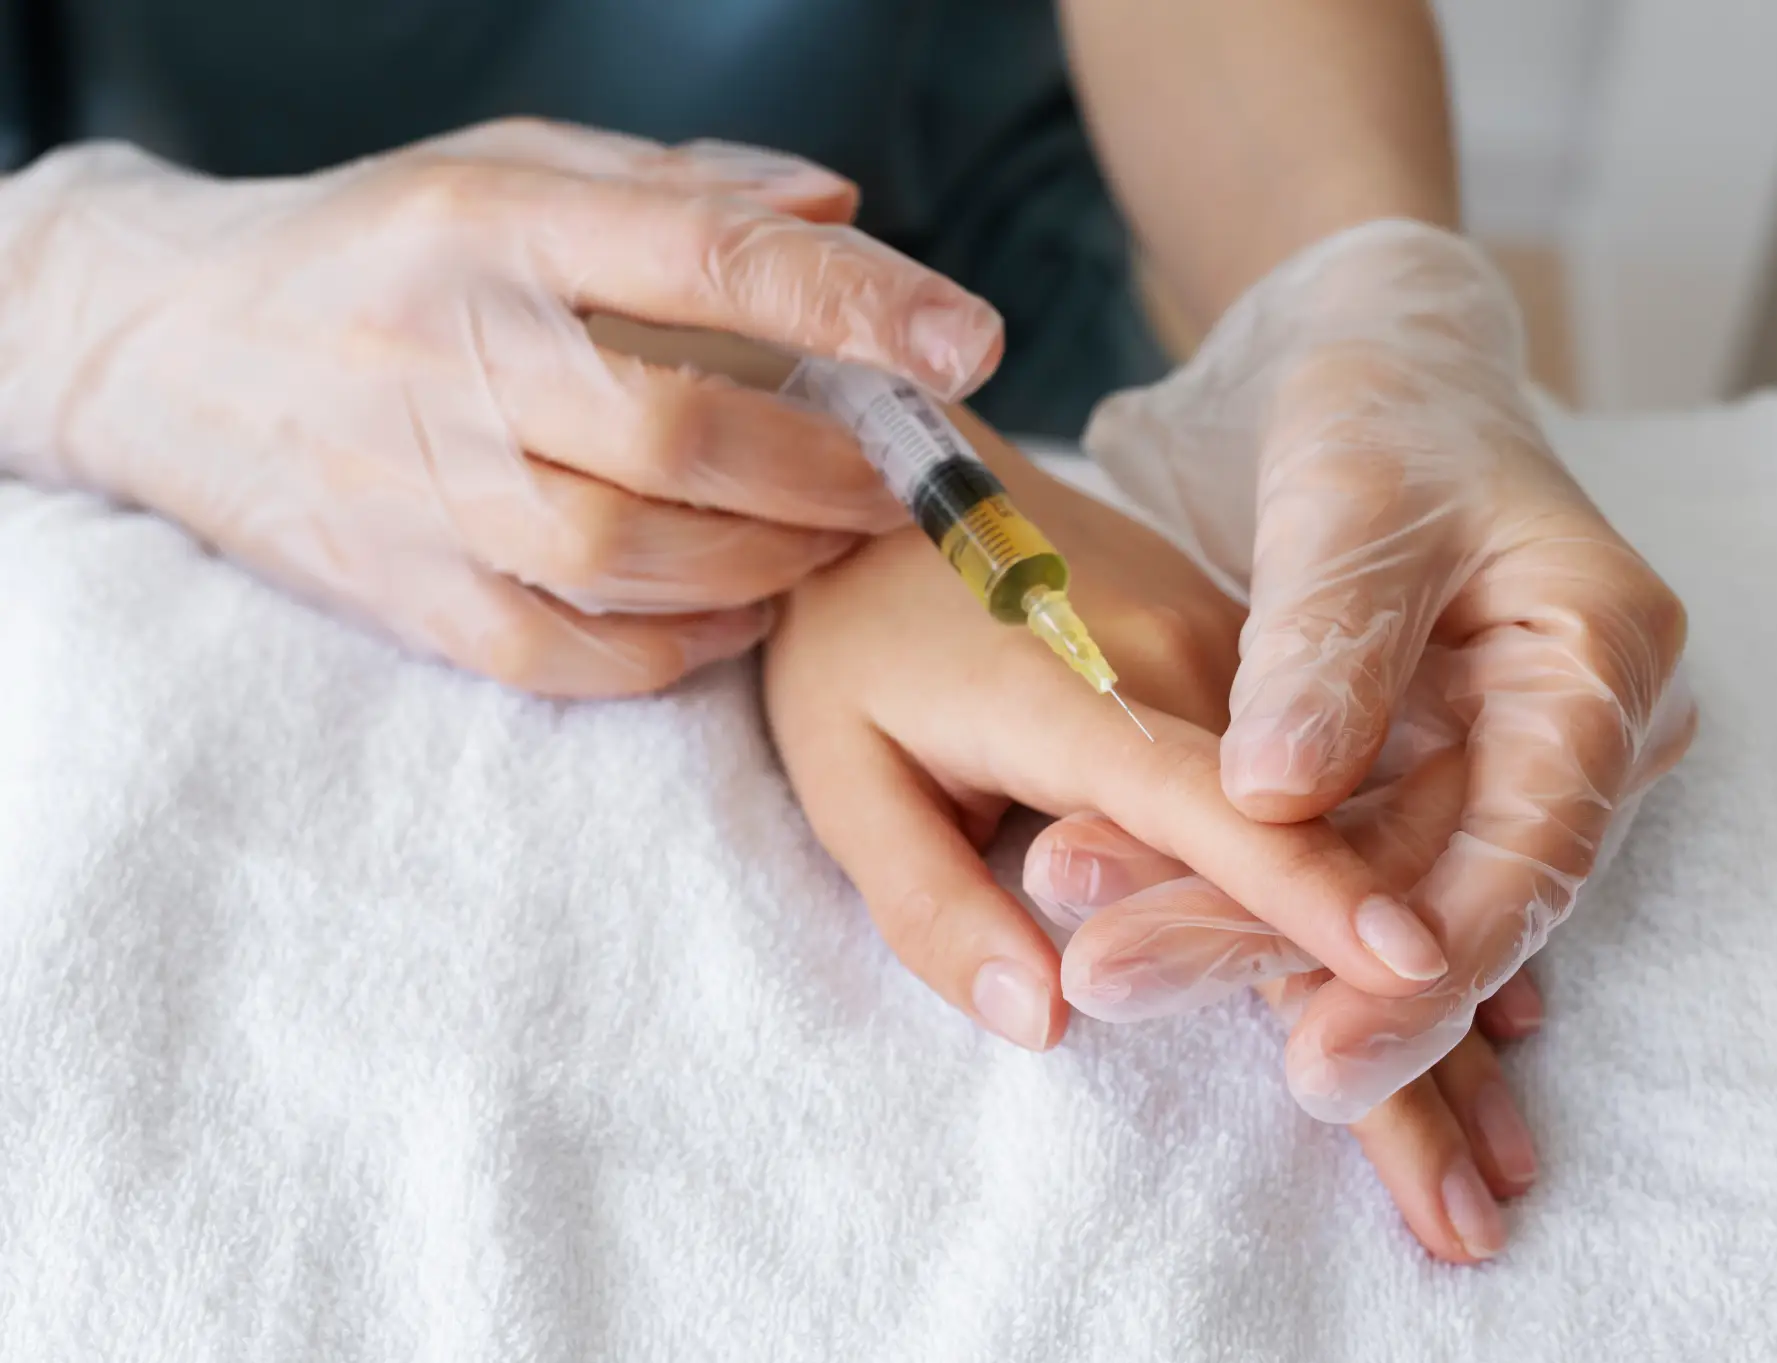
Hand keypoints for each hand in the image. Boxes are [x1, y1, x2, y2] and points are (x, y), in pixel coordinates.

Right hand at [0, 119, 1002, 695]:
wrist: (175, 349)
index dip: (849, 301)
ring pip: (631, 558)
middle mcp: (451, 358)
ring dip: (771, 560)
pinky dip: (680, 646)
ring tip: (835, 540)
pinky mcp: (404, 594)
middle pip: (679, 435)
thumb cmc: (379, 251)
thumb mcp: (508, 168)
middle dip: (830, 469)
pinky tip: (737, 609)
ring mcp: (420, 490)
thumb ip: (680, 188)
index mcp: (490, 227)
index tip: (966, 338)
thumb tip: (843, 209)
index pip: (698, 255)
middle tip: (910, 478)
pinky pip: (567, 651)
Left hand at [761, 410, 1531, 1257]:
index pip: (1218, 807)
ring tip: (1498, 1144)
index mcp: (1082, 687)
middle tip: (1473, 1184)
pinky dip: (1397, 903)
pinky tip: (1470, 999)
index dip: (1308, 891)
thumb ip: (934, 898)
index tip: (1405, 970)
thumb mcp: (840, 765)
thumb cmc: (851, 631)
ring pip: (1356, 829)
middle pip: (1325, 848)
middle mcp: (1190, 668)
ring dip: (1435, 982)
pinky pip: (1334, 793)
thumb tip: (1045, 1024)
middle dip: (1411, 1012)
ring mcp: (1233, 662)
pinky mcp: (1245, 668)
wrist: (892, 483)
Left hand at [1080, 220, 1695, 1120]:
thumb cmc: (1382, 402)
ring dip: (1227, 919)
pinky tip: (1114, 897)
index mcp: (1599, 654)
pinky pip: (1324, 850)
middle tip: (1128, 984)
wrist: (1371, 362)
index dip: (1434, 963)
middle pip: (1438, 890)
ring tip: (1091, 952)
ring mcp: (1485, 756)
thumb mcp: (1352, 497)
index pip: (1536, 848)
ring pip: (1365, 884)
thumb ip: (1326, 642)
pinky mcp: (1405, 768)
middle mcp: (1563, 729)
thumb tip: (1280, 797)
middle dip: (1284, 953)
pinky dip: (1223, 873)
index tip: (1325, 1052)